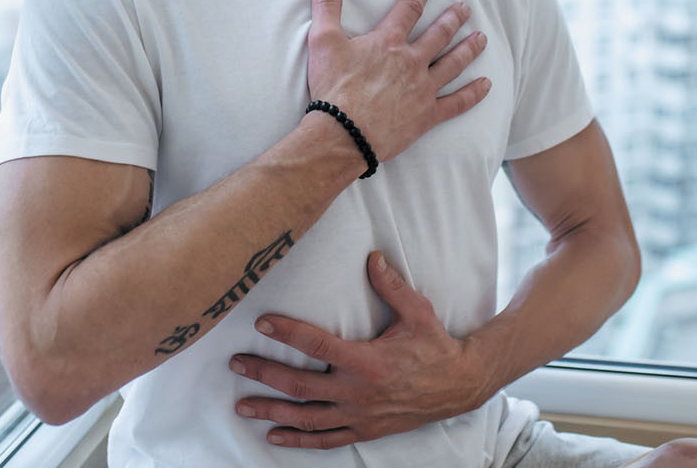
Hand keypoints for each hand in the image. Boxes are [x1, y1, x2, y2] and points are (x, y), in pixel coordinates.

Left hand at [228, 251, 487, 449]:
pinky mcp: (364, 431)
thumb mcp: (418, 312)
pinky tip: (274, 436)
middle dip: (264, 374)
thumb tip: (372, 257)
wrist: (460, 386)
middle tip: (236, 364)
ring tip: (242, 405)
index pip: (316, 345)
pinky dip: (298, 439)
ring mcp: (359, 416)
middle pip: (299, 385)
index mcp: (367, 361)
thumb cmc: (436, 346)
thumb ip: (391, 286)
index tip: (262, 324)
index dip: (286, 333)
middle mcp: (357, 392)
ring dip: (271, 411)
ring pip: (305, 417)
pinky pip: (325, 439)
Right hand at [307, 0, 489, 161]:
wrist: (343, 133)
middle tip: (465, 8)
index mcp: (388, 42)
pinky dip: (473, 94)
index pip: (408, 9)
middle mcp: (411, 61)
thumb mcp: (322, 41)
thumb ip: (326, 6)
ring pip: (453, 64)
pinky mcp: (426, 115)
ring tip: (481, 38)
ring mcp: (422, 88)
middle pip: (439, 34)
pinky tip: (487, 85)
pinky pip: (456, 103)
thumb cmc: (333, 88)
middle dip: (453, 18)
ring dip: (469, 49)